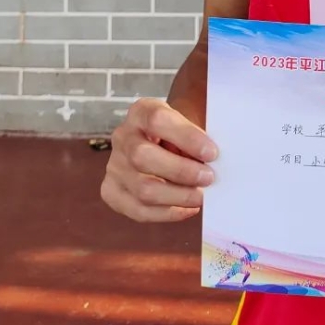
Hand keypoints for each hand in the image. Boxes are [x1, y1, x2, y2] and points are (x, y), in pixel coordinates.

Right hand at [101, 97, 217, 222]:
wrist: (161, 141)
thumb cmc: (181, 132)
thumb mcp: (190, 121)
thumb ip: (199, 135)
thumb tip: (213, 161)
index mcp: (141, 111)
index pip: (157, 120)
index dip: (186, 137)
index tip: (212, 152)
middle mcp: (122, 136)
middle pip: (142, 156)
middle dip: (181, 171)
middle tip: (208, 178)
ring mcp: (114, 165)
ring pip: (142, 189)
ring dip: (178, 196)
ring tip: (200, 196)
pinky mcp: (112, 191)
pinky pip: (138, 210)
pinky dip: (167, 213)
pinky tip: (187, 208)